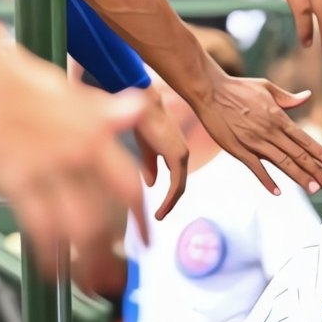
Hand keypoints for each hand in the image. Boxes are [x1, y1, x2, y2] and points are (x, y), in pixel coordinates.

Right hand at [0, 48, 148, 279]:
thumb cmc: (16, 78)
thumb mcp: (72, 91)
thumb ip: (105, 111)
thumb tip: (136, 107)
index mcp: (95, 133)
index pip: (128, 186)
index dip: (140, 219)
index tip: (144, 239)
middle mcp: (76, 154)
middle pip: (104, 217)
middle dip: (110, 253)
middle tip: (113, 276)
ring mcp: (46, 169)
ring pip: (77, 229)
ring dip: (85, 261)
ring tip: (88, 283)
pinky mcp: (13, 179)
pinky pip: (38, 226)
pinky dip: (49, 253)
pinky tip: (52, 268)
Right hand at [132, 86, 189, 219]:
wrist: (140, 105)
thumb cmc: (141, 122)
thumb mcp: (144, 149)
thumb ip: (149, 166)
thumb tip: (151, 184)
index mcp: (174, 151)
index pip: (174, 179)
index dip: (168, 195)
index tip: (158, 209)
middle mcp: (181, 154)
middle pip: (179, 185)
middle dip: (169, 203)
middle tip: (159, 216)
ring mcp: (181, 154)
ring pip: (179, 187)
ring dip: (169, 204)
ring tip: (159, 216)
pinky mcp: (177, 155)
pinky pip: (176, 183)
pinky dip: (170, 198)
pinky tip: (161, 208)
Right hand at [192, 67, 321, 193]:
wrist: (209, 92)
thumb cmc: (238, 88)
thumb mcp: (267, 88)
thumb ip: (288, 98)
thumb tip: (307, 96)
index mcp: (278, 117)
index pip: (304, 139)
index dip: (320, 152)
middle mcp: (270, 132)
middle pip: (298, 155)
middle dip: (317, 170)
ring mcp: (254, 142)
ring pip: (282, 163)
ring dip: (299, 177)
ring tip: (314, 189)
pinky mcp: (238, 150)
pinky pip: (256, 169)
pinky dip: (267, 181)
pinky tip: (278, 192)